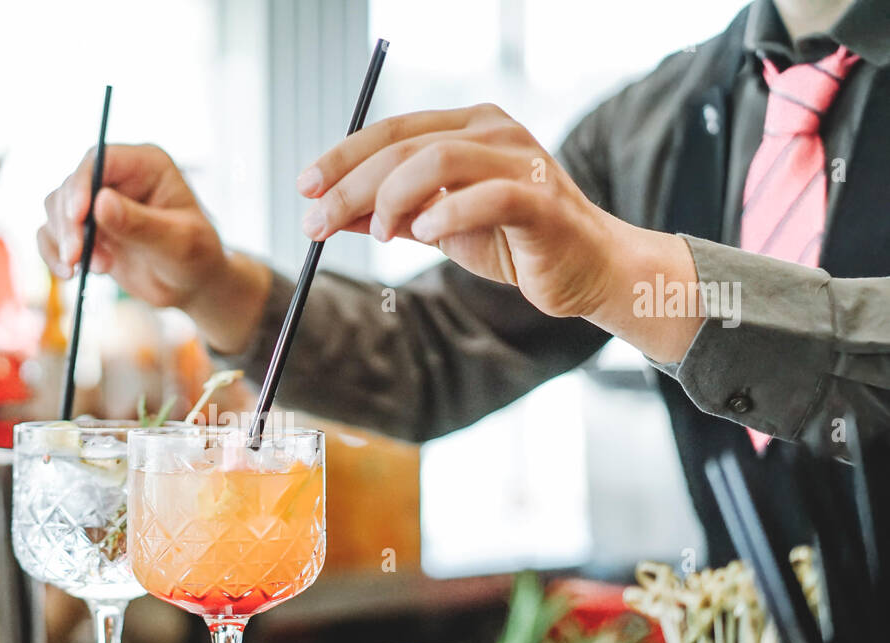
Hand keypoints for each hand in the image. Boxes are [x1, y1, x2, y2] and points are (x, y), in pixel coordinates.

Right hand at [39, 144, 223, 304]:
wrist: (190, 284)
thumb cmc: (196, 257)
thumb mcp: (179, 243)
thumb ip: (141, 224)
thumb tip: (100, 203)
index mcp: (145, 165)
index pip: (99, 160)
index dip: (81, 185)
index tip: (77, 217)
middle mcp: (117, 178)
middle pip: (71, 185)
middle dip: (68, 223)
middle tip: (78, 257)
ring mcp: (98, 203)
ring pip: (56, 209)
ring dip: (64, 241)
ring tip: (98, 269)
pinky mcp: (86, 229)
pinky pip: (51, 234)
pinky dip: (53, 253)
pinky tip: (71, 274)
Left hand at [296, 106, 700, 359]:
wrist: (584, 269)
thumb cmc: (512, 241)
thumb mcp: (437, 225)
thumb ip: (388, 215)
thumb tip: (327, 214)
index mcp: (466, 127)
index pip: (390, 132)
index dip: (342, 158)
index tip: (305, 189)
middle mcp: (492, 132)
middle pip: (404, 146)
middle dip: (350, 186)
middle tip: (315, 223)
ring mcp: (519, 161)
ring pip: (438, 160)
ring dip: (392, 198)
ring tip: (378, 234)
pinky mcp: (540, 200)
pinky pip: (485, 197)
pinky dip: (447, 214)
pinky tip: (423, 234)